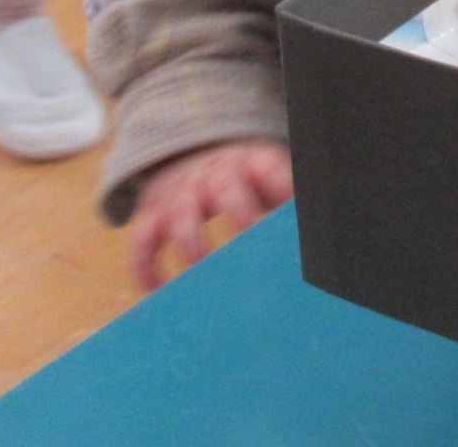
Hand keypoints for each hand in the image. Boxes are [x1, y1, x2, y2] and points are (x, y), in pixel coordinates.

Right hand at [128, 139, 292, 291]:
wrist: (192, 163)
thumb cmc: (246, 185)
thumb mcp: (270, 182)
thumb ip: (287, 206)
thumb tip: (316, 249)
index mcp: (251, 164)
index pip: (268, 168)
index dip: (281, 189)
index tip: (291, 218)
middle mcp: (215, 176)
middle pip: (225, 189)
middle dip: (242, 218)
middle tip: (256, 254)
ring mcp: (181, 195)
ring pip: (181, 218)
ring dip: (194, 250)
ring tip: (208, 284)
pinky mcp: (152, 217)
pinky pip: (142, 242)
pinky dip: (147, 269)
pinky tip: (159, 294)